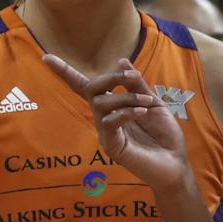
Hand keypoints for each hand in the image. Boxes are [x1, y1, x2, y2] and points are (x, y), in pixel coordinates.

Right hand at [43, 55, 193, 193]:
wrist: (176, 163)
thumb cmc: (165, 135)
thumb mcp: (153, 104)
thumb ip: (137, 86)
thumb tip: (121, 60)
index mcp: (112, 107)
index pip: (84, 87)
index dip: (66, 73)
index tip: (46, 57)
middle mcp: (104, 118)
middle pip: (90, 88)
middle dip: (110, 77)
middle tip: (133, 76)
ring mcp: (106, 132)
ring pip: (101, 103)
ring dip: (126, 97)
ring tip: (147, 104)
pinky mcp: (111, 146)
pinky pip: (109, 122)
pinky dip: (125, 112)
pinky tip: (141, 112)